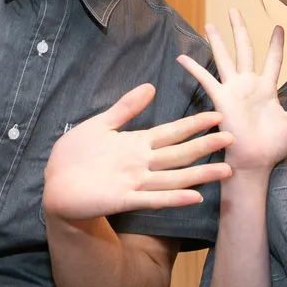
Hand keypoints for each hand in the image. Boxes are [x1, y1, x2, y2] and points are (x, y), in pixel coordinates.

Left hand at [42, 85, 234, 221]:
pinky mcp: (123, 199)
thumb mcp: (99, 125)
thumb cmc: (74, 156)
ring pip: (174, 177)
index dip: (194, 124)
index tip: (217, 115)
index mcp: (137, 144)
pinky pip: (153, 199)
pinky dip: (174, 198)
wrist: (54, 185)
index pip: (172, 132)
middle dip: (205, 146)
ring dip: (199, 174)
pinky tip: (195, 196)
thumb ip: (125, 108)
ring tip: (225, 171)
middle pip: (180, 153)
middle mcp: (141, 164)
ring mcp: (135, 182)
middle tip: (233, 139)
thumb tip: (151, 87)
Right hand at [177, 10, 286, 174]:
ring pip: (224, 59)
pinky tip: (182, 57)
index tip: (279, 28)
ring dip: (217, 41)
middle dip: (240, 30)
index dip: (276, 45)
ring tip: (210, 24)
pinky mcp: (221, 99)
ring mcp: (233, 91)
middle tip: (234, 11)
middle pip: (244, 50)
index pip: (273, 60)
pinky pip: (206, 80)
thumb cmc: (274, 146)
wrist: (256, 162)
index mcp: (267, 89)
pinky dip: (194, 68)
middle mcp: (249, 85)